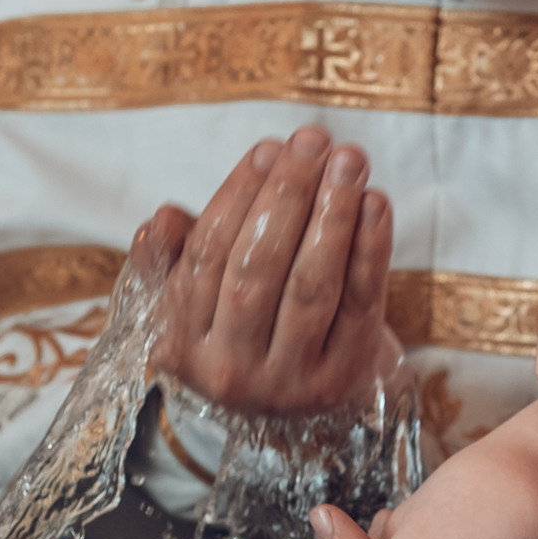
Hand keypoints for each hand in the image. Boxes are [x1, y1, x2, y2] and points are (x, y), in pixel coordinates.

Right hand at [146, 127, 397, 416]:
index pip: (208, 256)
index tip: (267, 149)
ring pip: (309, 285)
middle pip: (257, 268)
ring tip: (348, 160)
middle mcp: (230, 370)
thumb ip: (177, 258)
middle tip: (312, 140)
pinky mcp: (343, 379)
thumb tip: (160, 221)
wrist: (308, 398)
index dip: (237, 196)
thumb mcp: (202, 299)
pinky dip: (370, 249)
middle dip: (287, 195)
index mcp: (183, 345)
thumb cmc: (250, 328)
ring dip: (332, 213)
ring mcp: (288, 382)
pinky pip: (359, 303)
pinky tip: (376, 202)